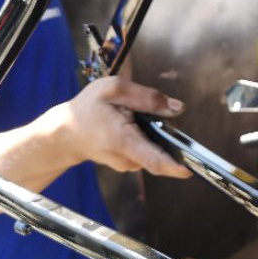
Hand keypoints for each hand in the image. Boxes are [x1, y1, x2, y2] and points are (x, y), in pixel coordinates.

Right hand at [55, 76, 189, 177]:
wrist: (64, 133)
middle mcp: (126, 159)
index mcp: (123, 140)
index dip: (176, 166)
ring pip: (153, 151)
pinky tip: (134, 126)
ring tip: (137, 117)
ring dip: (156, 136)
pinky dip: (147, 140)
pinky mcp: (127, 164)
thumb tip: (177, 108)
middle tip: (155, 116)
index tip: (193, 168)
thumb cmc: (88, 107)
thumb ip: (147, 97)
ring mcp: (127, 165)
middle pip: (160, 153)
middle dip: (168, 137)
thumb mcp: (114, 89)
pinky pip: (146, 152)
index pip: (154, 160)